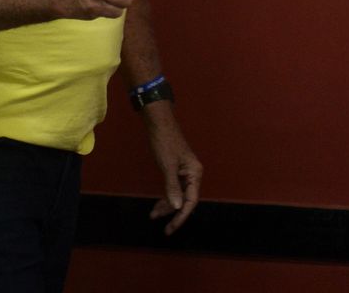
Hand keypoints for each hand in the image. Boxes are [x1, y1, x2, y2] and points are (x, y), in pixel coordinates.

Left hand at [143, 104, 202, 234]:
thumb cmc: (164, 141)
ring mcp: (184, 171)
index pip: (191, 201)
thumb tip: (177, 206)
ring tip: (154, 214)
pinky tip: (158, 203)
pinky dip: (166, 195)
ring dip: (167, 205)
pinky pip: (173, 187)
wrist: (158, 122)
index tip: (171, 227)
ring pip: (178, 194)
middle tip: (159, 222)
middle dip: (172, 212)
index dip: (181, 216)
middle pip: (185, 200)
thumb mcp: (167, 165)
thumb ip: (172, 186)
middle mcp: (193, 173)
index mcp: (195, 173)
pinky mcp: (176, 168)